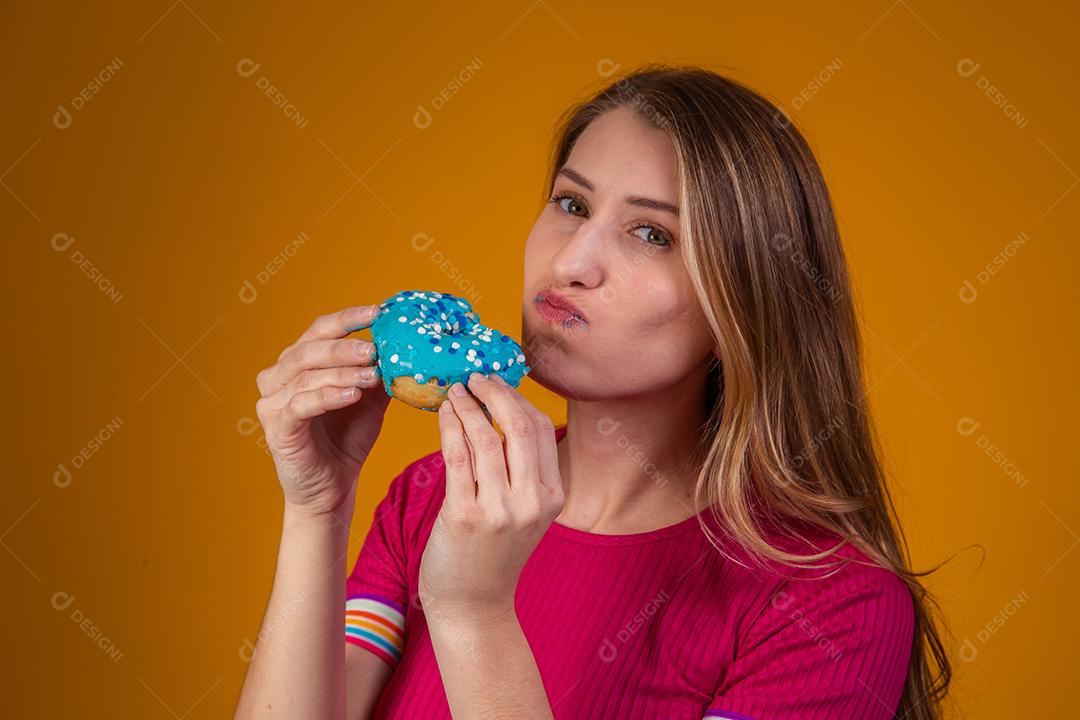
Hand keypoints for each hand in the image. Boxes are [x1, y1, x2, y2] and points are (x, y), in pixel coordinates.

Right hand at [255, 305, 390, 516]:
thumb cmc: (346, 440)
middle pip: (309, 350)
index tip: (377, 312)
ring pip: (306, 376)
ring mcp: (272, 402)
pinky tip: (353, 395)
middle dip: (344, 347)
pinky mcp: (276, 427)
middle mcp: (278, 377)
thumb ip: (378, 373)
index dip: (347, 319)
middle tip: (374, 348)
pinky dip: (328, 396)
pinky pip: (301, 405)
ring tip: (372, 374)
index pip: (320, 330)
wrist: (331, 488)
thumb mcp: (370, 401)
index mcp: (298, 363)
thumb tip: (404, 347)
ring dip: (342, 372)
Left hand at [419, 372, 564, 623]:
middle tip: (475, 376)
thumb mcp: (523, 512)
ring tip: (453, 391)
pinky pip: (457, 456)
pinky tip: (442, 413)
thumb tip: (503, 411)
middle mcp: (532, 501)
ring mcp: (500, 511)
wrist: (473, 606)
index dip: (518, 398)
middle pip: (519, 426)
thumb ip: (521, 470)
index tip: (496, 383)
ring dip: (467, 406)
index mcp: (553, 496)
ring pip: (486, 437)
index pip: (541, 430)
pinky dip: (449, 426)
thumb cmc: (492, 553)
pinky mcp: (464, 517)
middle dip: (495, 392)